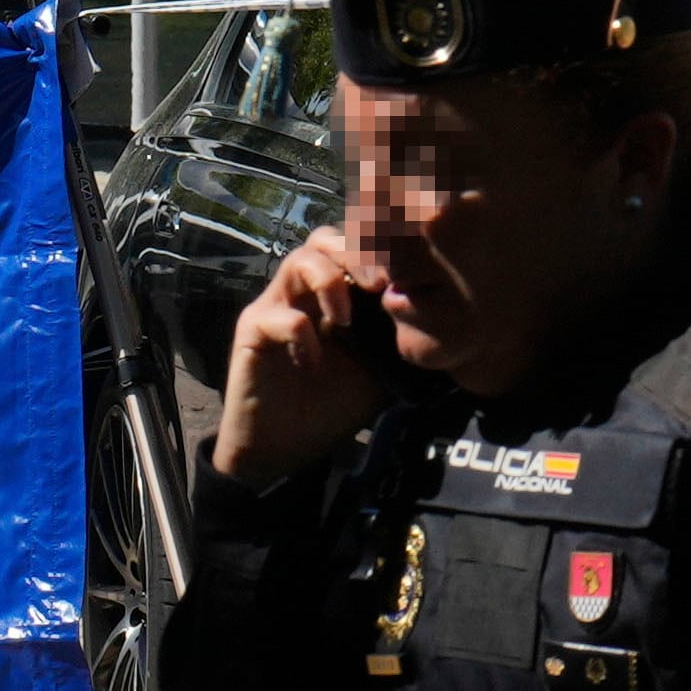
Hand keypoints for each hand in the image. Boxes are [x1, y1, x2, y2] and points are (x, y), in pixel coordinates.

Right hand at [212, 226, 402, 485]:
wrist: (282, 450)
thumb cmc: (329, 408)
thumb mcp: (378, 373)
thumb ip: (397, 343)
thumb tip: (438, 325)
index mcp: (336, 298)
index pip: (355, 250)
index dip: (380, 250)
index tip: (409, 273)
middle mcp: (304, 294)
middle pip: (325, 240)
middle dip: (357, 254)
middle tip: (381, 286)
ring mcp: (276, 308)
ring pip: (299, 261)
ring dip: (330, 281)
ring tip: (347, 320)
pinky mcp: (252, 332)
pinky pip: (278, 315)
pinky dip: (302, 334)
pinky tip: (312, 363)